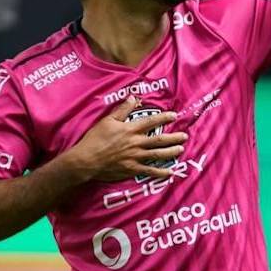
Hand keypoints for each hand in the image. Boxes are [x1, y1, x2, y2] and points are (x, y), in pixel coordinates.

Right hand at [65, 96, 186, 182]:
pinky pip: (149, 171)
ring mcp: (135, 157)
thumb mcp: (108, 120)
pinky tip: (170, 172)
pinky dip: (161, 172)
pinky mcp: (132, 170)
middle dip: (173, 137)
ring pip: (157, 154)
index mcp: (131, 129)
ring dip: (171, 152)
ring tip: (181, 149)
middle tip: (184, 136)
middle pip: (159, 139)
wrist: (86, 160)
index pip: (151, 121)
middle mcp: (136, 143)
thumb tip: (133, 97)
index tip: (174, 116)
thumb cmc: (95, 139)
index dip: (164, 118)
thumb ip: (123, 109)